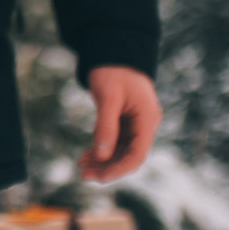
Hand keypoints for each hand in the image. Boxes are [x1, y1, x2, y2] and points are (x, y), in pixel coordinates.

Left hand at [79, 66, 159, 182]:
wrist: (115, 51)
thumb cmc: (113, 71)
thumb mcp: (108, 98)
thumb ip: (106, 126)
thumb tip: (102, 156)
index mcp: (147, 119)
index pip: (137, 154)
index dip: (119, 169)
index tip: (99, 178)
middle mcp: (145, 124)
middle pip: (129, 156)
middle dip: (107, 167)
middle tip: (83, 175)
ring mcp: (136, 124)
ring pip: (120, 151)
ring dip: (102, 161)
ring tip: (81, 167)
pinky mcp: (125, 121)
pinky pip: (114, 141)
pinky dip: (100, 149)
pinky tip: (85, 156)